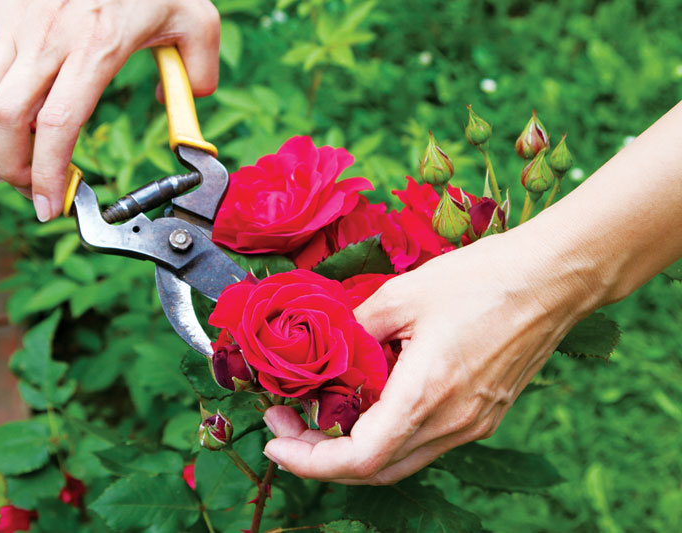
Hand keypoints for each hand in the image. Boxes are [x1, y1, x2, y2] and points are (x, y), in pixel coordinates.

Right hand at [0, 0, 219, 220]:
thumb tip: (189, 105)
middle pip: (10, 118)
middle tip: (31, 189)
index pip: (61, 125)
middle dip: (12, 169)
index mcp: (99, 47)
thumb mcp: (195, 17)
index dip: (49, 174)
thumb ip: (199, 69)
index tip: (52, 207)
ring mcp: (16, 23)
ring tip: (1, 167)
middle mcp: (50, 37)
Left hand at [262, 228, 598, 483]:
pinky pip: (424, 442)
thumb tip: (323, 346)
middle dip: (320, 457)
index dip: (309, 460)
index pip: (359, 459)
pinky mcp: (483, 416)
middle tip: (286, 424)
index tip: (275, 440)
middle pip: (375, 470)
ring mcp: (472, 424)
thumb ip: (354, 327)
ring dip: (352, 450)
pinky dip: (386, 436)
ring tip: (318, 416)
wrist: (554, 278)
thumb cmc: (482, 278)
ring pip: (399, 461)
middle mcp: (452, 423)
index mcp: (426, 393)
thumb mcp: (402, 293)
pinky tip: (367, 404)